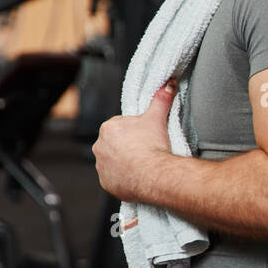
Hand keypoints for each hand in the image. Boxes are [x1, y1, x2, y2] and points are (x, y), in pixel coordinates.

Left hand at [93, 81, 175, 202]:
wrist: (154, 174)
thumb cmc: (153, 146)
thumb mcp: (157, 118)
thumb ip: (161, 99)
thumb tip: (167, 84)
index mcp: (108, 128)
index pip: (121, 127)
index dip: (136, 131)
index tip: (146, 137)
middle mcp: (99, 146)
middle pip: (116, 144)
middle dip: (128, 147)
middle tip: (146, 150)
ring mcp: (102, 166)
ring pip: (114, 161)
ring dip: (125, 162)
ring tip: (143, 164)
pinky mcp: (106, 182)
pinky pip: (115, 178)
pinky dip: (124, 178)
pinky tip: (138, 176)